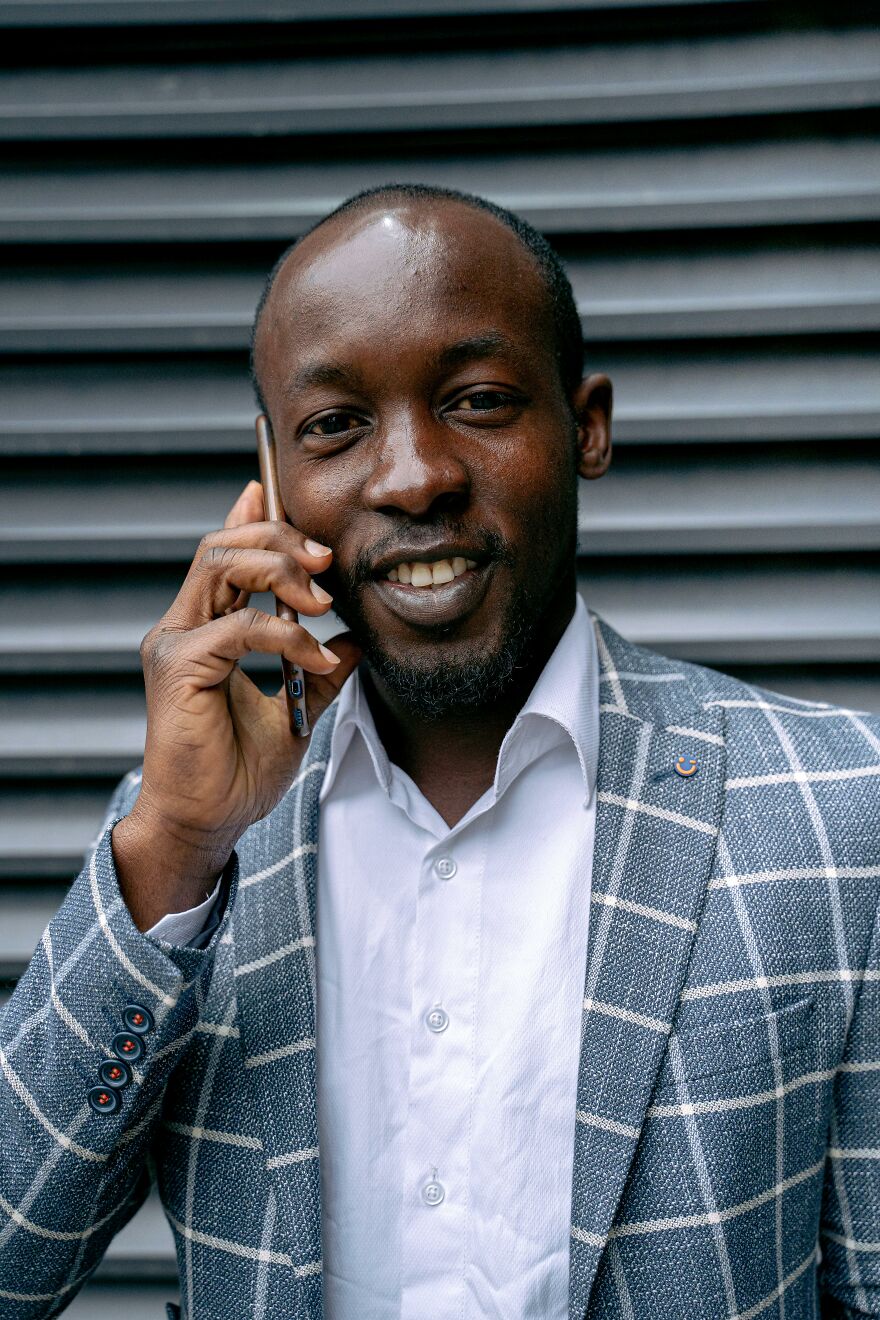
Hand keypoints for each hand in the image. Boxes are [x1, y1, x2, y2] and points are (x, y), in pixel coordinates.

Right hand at [112, 481, 360, 929]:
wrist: (209, 823)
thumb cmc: (238, 774)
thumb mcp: (296, 710)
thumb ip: (318, 669)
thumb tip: (352, 639)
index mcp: (203, 632)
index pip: (221, 557)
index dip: (247, 519)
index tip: (273, 491)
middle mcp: (183, 629)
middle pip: (222, 547)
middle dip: (279, 540)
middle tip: (325, 558)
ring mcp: (176, 645)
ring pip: (220, 566)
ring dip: (279, 571)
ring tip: (321, 600)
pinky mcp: (180, 669)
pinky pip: (240, 628)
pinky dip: (288, 636)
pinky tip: (316, 659)